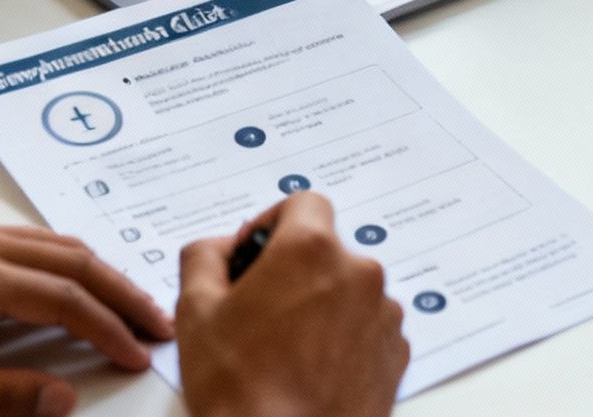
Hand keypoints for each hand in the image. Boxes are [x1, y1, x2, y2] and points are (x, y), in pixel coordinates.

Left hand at [0, 222, 170, 416]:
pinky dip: (65, 262)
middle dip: (122, 291)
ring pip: (54, 243)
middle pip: (73, 259)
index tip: (139, 353)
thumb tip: (63, 396)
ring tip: (129, 303)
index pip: (65, 300)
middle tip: (158, 322)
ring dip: (97, 272)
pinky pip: (27, 241)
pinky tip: (74, 281)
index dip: (109, 329)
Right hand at [176, 193, 408, 416]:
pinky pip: (367, 326)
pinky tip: (312, 368)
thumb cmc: (243, 390)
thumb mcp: (195, 313)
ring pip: (348, 290)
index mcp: (311, 251)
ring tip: (285, 349)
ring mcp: (384, 315)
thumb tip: (218, 248)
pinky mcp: (396, 353)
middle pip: (325, 250)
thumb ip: (204, 257)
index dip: (273, 223)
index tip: (257, 254)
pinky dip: (343, 338)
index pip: (304, 202)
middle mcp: (359, 274)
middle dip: (294, 271)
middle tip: (260, 310)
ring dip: (321, 305)